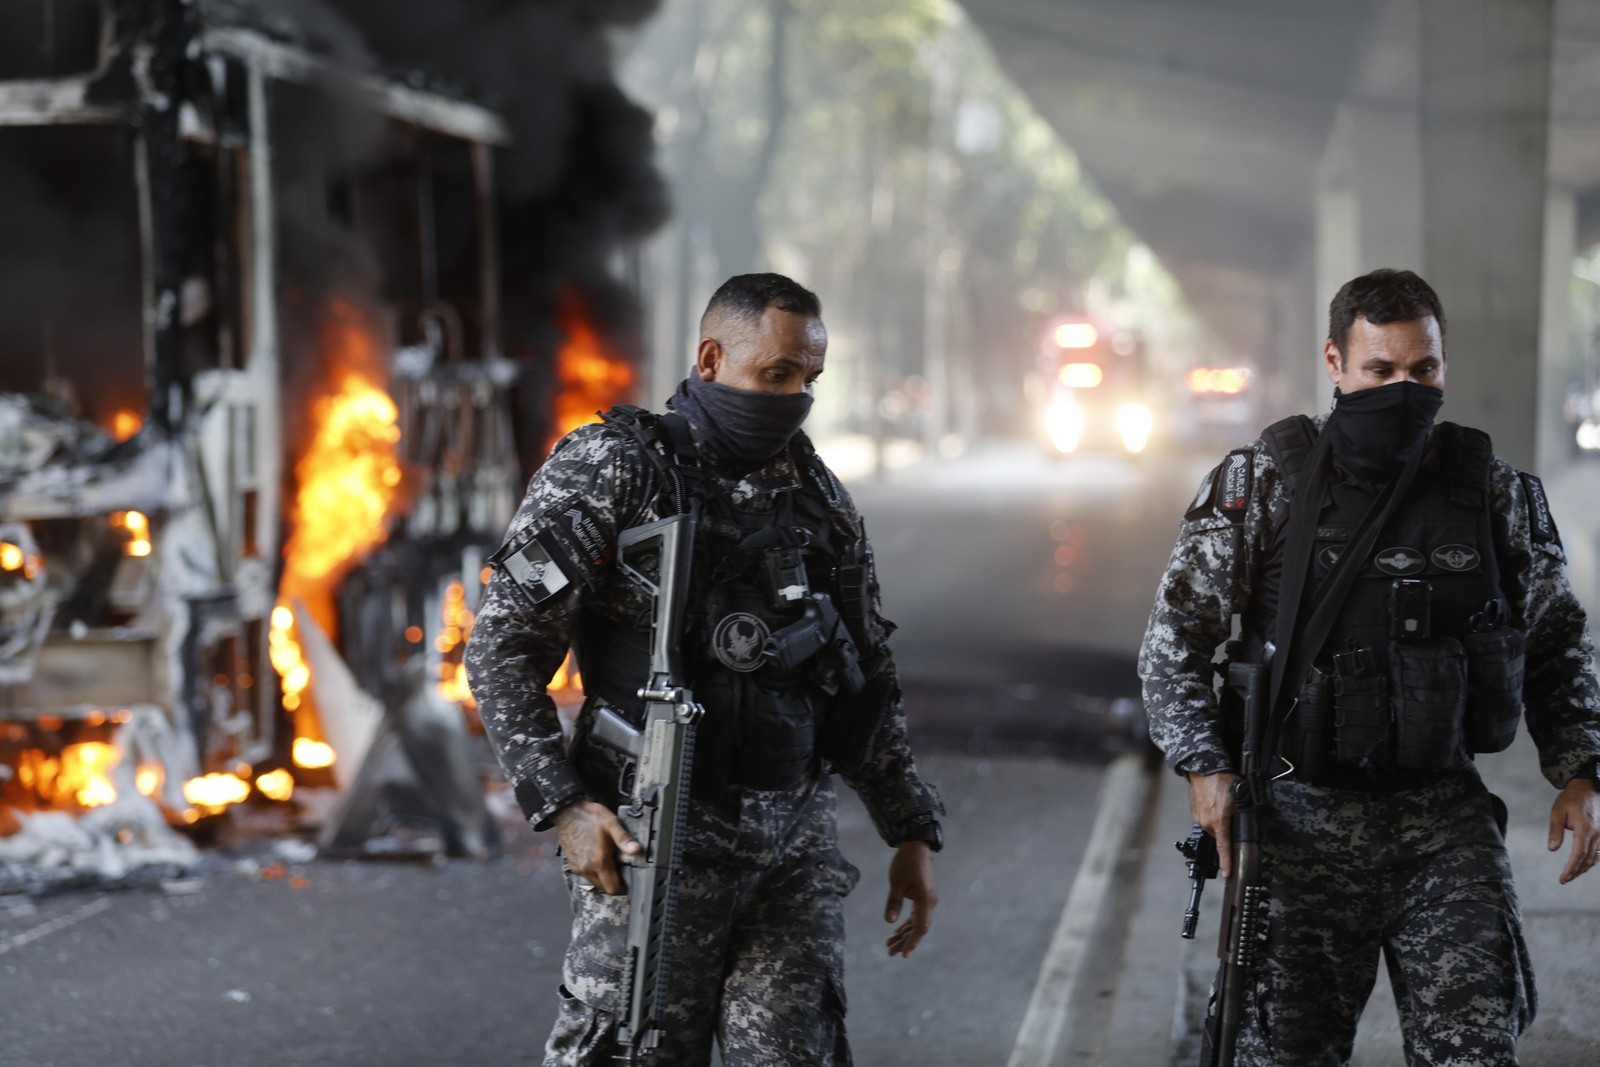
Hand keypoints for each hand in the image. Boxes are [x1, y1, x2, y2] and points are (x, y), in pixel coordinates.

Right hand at [553, 799, 639, 894]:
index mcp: (598, 862)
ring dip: (604, 877)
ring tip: (610, 861)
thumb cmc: (589, 816)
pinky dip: (595, 872)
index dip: (623, 889)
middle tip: (622, 868)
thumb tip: (637, 850)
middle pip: (604, 887)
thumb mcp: (611, 823)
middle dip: (614, 882)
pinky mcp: (573, 865)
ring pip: (595, 882)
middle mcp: (587, 868)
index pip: (612, 888)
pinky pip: (587, 875)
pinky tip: (599, 858)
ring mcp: (578, 868)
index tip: (629, 882)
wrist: (568, 812)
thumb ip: (624, 839)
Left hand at [885, 842, 937, 956]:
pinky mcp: (923, 898)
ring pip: (917, 923)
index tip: (903, 953)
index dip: (912, 941)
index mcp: (926, 900)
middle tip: (890, 952)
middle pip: (919, 928)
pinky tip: (896, 932)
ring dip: (904, 934)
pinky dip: (906, 925)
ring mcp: (928, 901)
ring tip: (890, 946)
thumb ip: (894, 902)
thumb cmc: (906, 862)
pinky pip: (916, 916)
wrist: (917, 847)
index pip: (920, 926)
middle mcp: (930, 903)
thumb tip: (889, 921)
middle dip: (905, 941)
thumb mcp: (897, 882)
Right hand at [1188, 771, 1238, 879]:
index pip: (1223, 847)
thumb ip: (1242, 813)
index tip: (1227, 873)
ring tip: (1223, 807)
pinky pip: (1206, 819)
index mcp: (1219, 821)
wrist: (1204, 768)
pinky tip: (1216, 804)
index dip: (1226, 862)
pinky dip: (1212, 815)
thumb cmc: (1222, 779)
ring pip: (1213, 827)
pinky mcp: (1195, 812)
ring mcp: (1199, 817)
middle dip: (1227, 831)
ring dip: (1219, 822)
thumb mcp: (1239, 796)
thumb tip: (1247, 823)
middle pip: (1220, 836)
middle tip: (1232, 818)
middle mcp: (1207, 822)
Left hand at [1547, 778, 1599, 884]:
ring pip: (1596, 857)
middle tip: (1564, 879)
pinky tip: (1584, 865)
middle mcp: (1597, 834)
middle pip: (1588, 859)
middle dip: (1576, 871)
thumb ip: (1555, 831)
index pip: (1579, 854)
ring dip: (1584, 868)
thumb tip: (1552, 849)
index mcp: (1585, 829)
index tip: (1563, 877)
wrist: (1588, 787)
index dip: (1571, 868)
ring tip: (1571, 875)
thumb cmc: (1570, 799)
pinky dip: (1592, 861)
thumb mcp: (1557, 812)